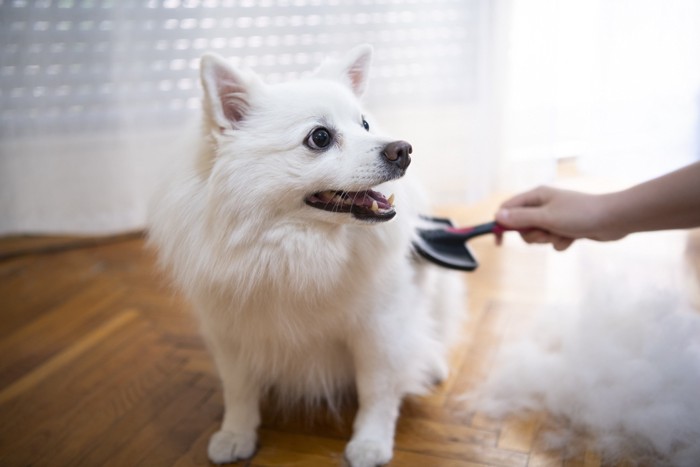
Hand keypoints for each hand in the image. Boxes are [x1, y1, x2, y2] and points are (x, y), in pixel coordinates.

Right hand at [495, 186, 623, 250]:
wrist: (613, 219)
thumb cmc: (579, 214)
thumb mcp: (546, 217)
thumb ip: (520, 218)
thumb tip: (497, 216)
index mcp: (536, 195)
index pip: (508, 208)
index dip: (501, 223)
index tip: (499, 241)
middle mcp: (543, 204)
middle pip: (522, 225)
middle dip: (531, 234)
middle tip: (544, 233)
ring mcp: (554, 216)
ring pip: (537, 234)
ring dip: (547, 239)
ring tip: (561, 234)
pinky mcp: (565, 227)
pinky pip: (553, 240)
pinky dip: (560, 242)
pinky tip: (573, 238)